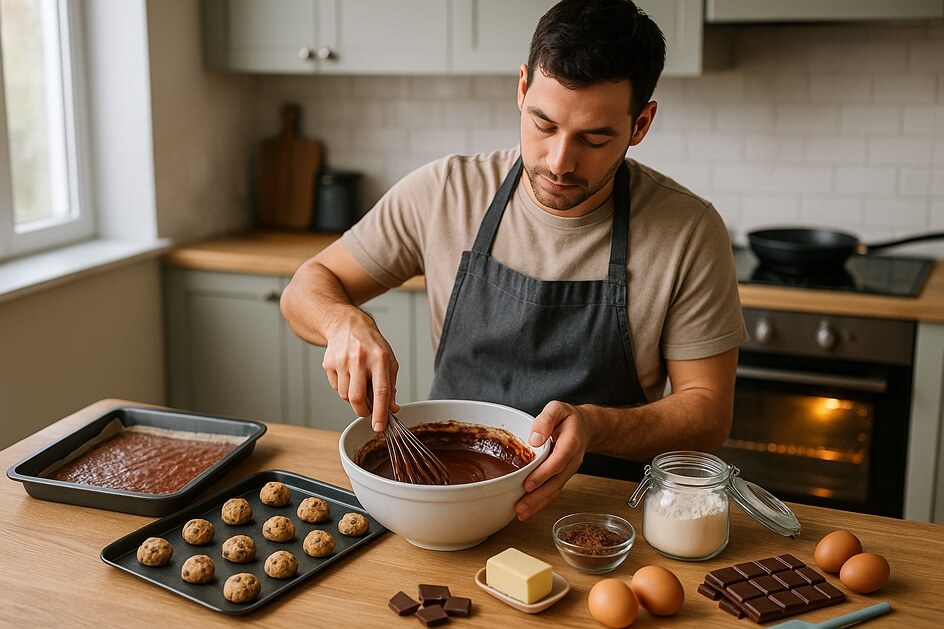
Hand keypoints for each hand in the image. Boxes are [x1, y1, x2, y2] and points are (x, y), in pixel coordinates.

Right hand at [321, 316, 399, 431]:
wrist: (347, 325)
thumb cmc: (372, 345)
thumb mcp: (389, 361)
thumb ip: (391, 386)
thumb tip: (392, 409)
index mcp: (380, 359)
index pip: (381, 391)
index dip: (380, 412)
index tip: (379, 427)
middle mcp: (359, 359)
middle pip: (357, 398)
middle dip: (362, 412)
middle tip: (367, 412)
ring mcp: (342, 361)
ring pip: (344, 395)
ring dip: (352, 398)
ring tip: (359, 383)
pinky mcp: (329, 363)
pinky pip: (335, 387)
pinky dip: (343, 387)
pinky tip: (348, 375)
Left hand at [514, 401, 589, 520]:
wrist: (585, 426)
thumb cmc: (567, 417)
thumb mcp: (557, 408)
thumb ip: (545, 420)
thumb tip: (534, 439)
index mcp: (571, 442)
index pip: (557, 462)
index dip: (543, 475)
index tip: (528, 484)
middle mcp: (572, 460)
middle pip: (556, 481)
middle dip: (538, 496)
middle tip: (520, 507)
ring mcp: (569, 470)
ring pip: (555, 489)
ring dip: (538, 503)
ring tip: (521, 513)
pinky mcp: (563, 475)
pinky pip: (554, 490)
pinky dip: (542, 502)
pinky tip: (528, 510)